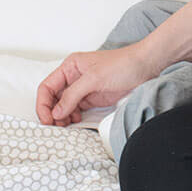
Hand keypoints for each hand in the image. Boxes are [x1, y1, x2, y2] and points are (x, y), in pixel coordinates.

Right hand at [35, 43, 157, 127]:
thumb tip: (56, 112)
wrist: (148, 65)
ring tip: (65, 126)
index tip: (46, 119)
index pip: (47, 88)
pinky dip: (72, 117)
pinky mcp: (93, 97)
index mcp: (69, 67)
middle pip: (53, 99)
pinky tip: (75, 122)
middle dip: (51, 113)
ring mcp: (83, 88)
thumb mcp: (95, 78)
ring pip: (63, 106)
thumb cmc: (124, 64)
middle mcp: (73, 77)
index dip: (43, 104)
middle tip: (55, 126)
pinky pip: (76, 110)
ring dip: (61, 117)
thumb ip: (73, 95)